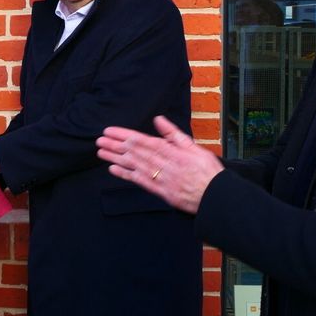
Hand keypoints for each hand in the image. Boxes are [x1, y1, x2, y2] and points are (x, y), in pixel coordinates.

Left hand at [96, 116, 222, 213]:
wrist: (216, 196)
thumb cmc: (207, 171)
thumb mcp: (194, 147)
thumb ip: (174, 134)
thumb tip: (158, 119)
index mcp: (170, 151)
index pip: (142, 140)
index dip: (123, 135)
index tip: (109, 131)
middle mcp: (163, 164)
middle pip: (134, 152)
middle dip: (115, 145)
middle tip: (99, 140)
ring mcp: (160, 178)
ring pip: (134, 165)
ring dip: (115, 158)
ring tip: (101, 152)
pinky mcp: (160, 191)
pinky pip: (139, 181)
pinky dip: (125, 175)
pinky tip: (113, 169)